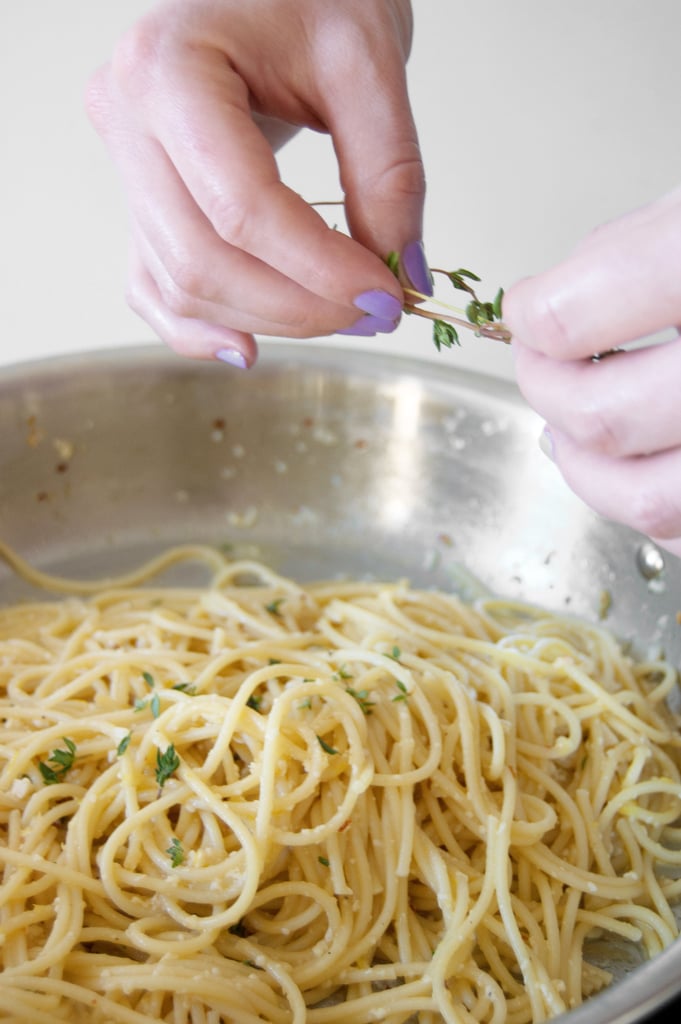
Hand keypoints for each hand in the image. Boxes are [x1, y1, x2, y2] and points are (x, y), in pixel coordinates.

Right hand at [86, 0, 429, 365]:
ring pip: (181, 284)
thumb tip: (398, 275)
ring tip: (339, 316)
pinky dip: (203, 326)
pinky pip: (155, 286)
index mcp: (170, 69)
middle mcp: (127, 119)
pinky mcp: (141, 199)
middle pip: (202, 261)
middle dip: (296, 307)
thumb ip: (389, 172)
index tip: (384, 296)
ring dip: (267, 320)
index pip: (242, 207)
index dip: (319, 269)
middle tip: (373, 314)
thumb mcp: (368, 59)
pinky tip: (254, 345)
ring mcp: (124, 164)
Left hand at [503, 186, 680, 557]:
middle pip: (600, 419)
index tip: (527, 310)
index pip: (569, 319)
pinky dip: (645, 495)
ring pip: (648, 499)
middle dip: (548, 392)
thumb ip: (627, 252)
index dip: (530, 317)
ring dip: (588, 467)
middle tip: (544, 363)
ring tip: (576, 427)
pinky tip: (641, 454)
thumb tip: (545, 299)